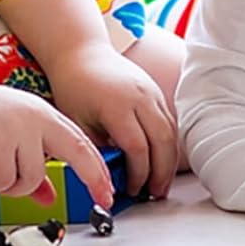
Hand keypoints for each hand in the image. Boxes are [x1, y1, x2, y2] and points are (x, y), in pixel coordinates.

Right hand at [0, 74, 113, 208]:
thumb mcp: (9, 135)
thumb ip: (30, 165)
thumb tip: (48, 196)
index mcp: (42, 114)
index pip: (81, 142)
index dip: (97, 169)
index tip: (106, 191)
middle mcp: (36, 118)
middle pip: (78, 152)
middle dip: (93, 179)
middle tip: (101, 202)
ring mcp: (18, 128)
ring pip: (34, 177)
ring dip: (14, 187)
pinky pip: (6, 179)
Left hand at [42, 42, 177, 199]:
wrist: (80, 52)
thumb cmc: (73, 85)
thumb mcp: (76, 120)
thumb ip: (95, 147)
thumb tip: (109, 176)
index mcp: (118, 105)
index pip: (138, 147)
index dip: (138, 173)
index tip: (132, 189)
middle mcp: (140, 97)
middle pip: (163, 142)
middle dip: (161, 173)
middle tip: (155, 194)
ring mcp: (151, 92)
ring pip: (171, 133)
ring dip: (169, 161)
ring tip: (161, 183)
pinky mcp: (155, 91)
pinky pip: (169, 122)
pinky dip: (168, 144)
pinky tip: (161, 161)